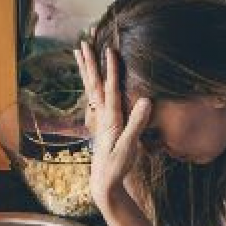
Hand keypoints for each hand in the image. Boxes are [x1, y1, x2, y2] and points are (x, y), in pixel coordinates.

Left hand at [74, 42, 152, 209]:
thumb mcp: (130, 147)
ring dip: (86, 69)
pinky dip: (91, 83)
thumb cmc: (118, 166)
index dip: (111, 70)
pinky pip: (94, 97)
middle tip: (83, 42)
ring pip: (90, 88)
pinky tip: (89, 78)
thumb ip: (137, 124)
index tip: (109, 50)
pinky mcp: (101, 123)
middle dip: (89, 63)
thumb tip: (146, 100)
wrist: (104, 182)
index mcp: (110, 118)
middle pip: (93, 84)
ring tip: (79, 52)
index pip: (110, 89)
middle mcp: (102, 115)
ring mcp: (99, 118)